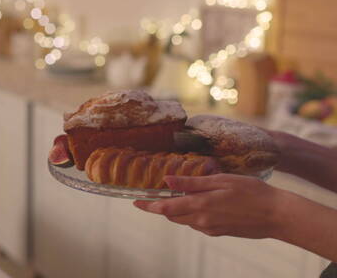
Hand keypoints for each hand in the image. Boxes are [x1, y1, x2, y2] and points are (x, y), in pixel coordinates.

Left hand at [134, 174, 290, 238]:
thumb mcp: (220, 181)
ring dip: (177, 210)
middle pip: (173, 216)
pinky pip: (198, 224)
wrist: (276, 215)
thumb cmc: (251, 192)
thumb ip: (192, 183)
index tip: (135, 202)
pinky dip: (192, 214)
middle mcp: (202, 221)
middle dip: (161, 208)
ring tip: (173, 197)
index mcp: (200, 206)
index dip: (149, 206)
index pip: (165, 209)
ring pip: (185, 220)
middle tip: (152, 196)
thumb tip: (167, 181)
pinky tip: (199, 204)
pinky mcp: (219, 232)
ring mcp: (211, 229)